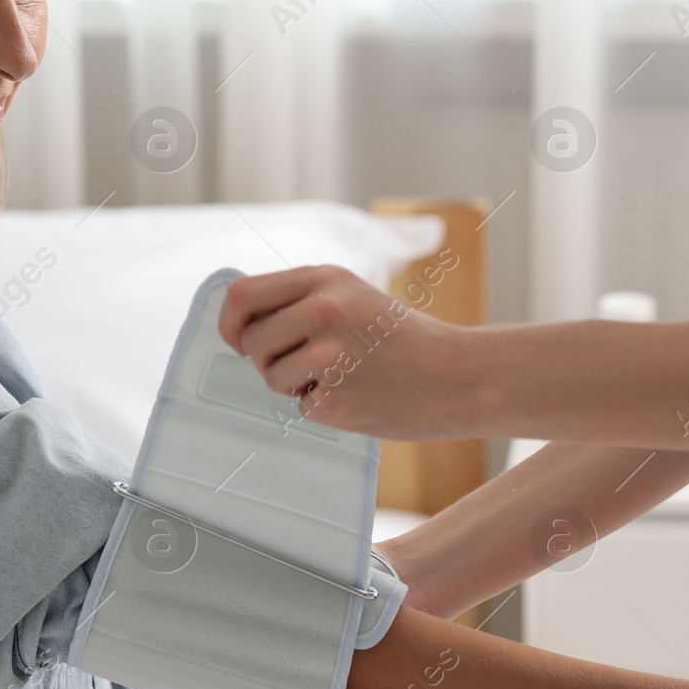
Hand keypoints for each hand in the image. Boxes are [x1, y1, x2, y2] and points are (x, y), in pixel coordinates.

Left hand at [218, 265, 472, 438]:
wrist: (458, 374)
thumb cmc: (403, 338)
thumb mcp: (353, 295)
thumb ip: (302, 299)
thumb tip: (241, 320)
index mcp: (324, 280)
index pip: (242, 295)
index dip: (230, 323)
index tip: (238, 341)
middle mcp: (322, 310)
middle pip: (252, 342)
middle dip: (267, 360)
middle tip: (304, 364)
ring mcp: (329, 354)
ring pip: (272, 377)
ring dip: (296, 387)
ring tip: (342, 376)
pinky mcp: (336, 397)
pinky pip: (302, 408)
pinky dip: (324, 408)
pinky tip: (359, 395)